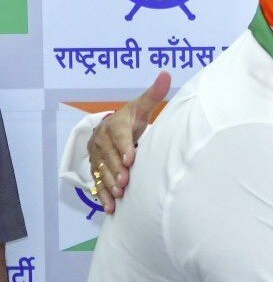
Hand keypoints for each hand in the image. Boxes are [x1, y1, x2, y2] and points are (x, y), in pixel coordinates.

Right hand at [90, 71, 169, 212]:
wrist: (111, 127)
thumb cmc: (132, 118)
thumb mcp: (142, 105)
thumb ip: (154, 93)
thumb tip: (166, 74)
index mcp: (114, 125)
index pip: (119, 136)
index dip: (124, 147)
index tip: (131, 159)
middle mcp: (102, 141)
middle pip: (109, 156)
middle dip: (116, 169)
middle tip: (126, 181)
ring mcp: (97, 156)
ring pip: (101, 171)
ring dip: (109, 183)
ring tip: (119, 195)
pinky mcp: (96, 168)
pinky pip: (97, 182)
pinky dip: (103, 195)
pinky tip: (111, 207)